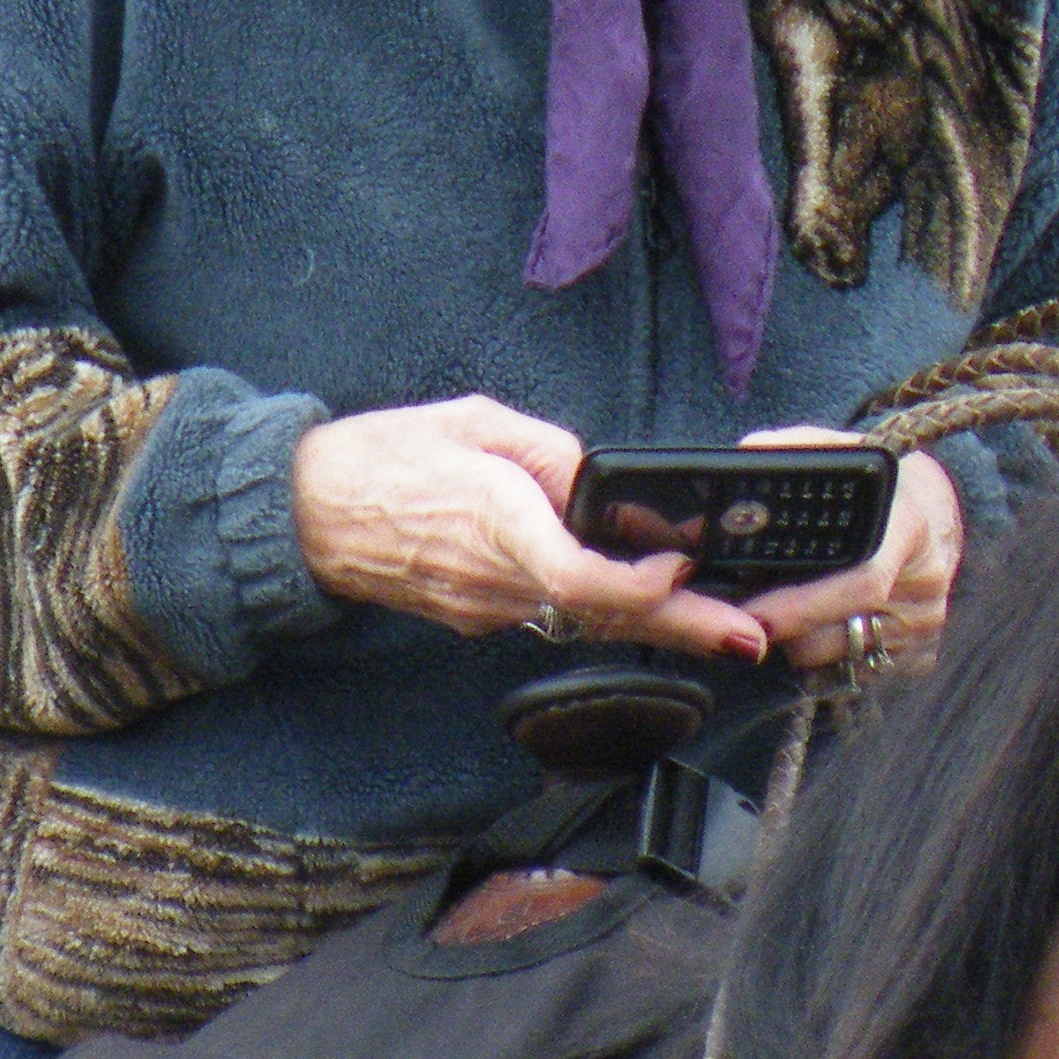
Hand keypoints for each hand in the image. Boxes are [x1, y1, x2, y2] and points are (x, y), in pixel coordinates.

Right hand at [292, 397, 771, 660]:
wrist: (308, 514)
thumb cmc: (386, 458)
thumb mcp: (474, 422)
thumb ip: (547, 451)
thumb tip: (598, 481)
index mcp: (497, 522)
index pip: (577, 574)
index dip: (637, 581)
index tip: (682, 568)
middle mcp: (497, 580)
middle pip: (603, 613)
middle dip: (684, 626)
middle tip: (751, 636)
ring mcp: (487, 609)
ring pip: (585, 621)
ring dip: (654, 622)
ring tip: (725, 626)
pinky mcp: (479, 618)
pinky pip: (552, 616)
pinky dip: (602, 610)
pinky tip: (642, 602)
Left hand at [730, 429, 961, 676]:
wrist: (940, 514)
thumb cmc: (885, 484)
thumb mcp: (851, 453)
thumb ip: (799, 450)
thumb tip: (748, 456)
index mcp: (910, 530)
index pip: (860, 583)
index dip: (803, 606)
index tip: (756, 615)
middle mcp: (924, 586)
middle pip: (838, 630)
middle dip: (786, 626)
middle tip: (745, 614)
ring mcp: (923, 627)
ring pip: (836, 656)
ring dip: (799, 639)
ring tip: (786, 604)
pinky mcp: (918, 657)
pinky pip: (852, 670)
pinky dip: (824, 653)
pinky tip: (819, 622)